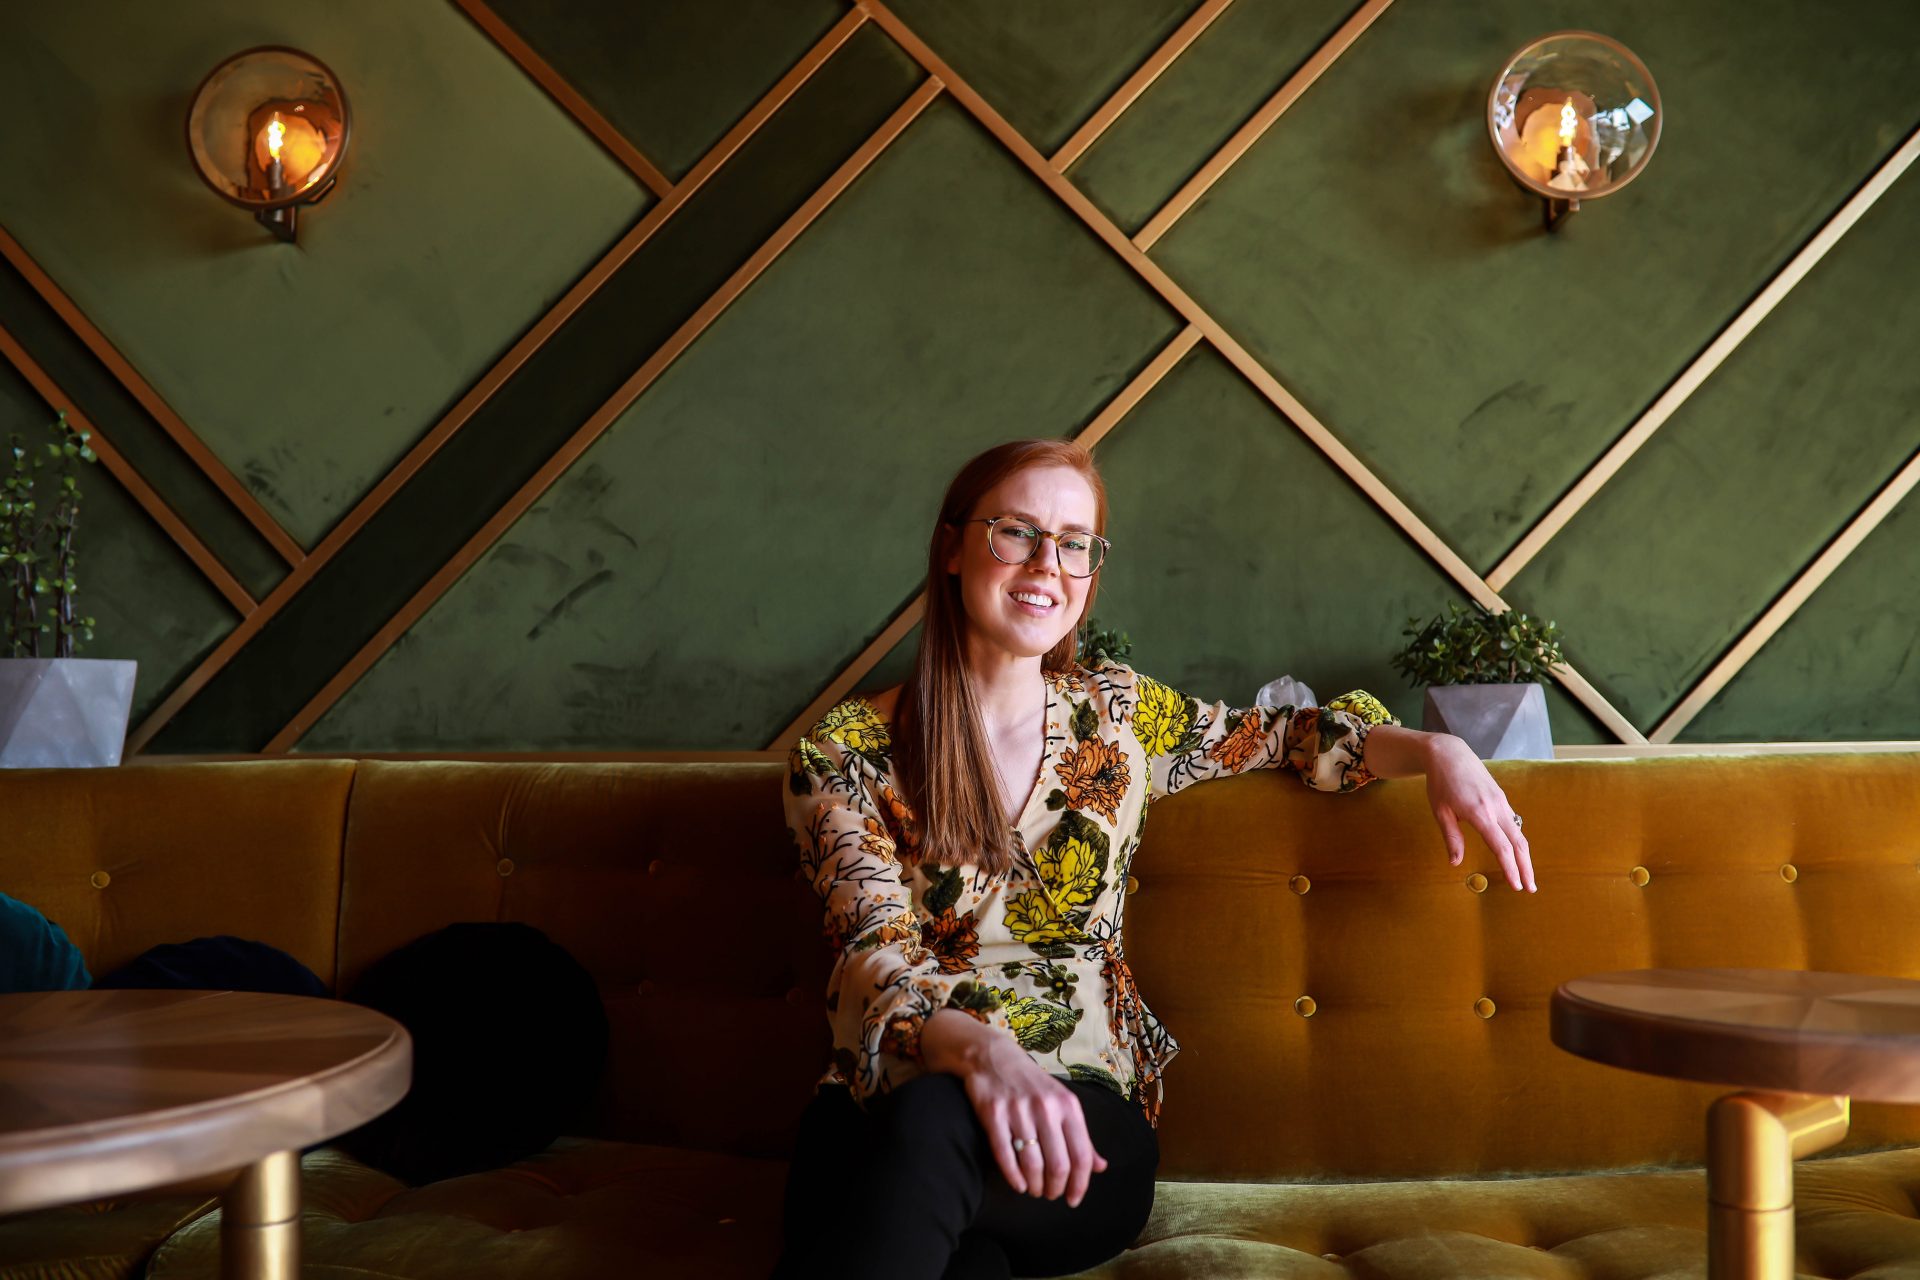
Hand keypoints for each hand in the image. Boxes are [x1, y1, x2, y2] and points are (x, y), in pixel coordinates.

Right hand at [958, 1034, 1107, 1205]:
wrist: (993, 1057)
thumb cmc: (1033, 1086)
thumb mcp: (1063, 1104)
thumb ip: (1082, 1137)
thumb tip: (1101, 1167)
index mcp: (1068, 1106)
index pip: (1081, 1155)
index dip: (1079, 1184)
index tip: (1073, 1200)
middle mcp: (1045, 1108)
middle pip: (1057, 1164)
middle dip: (1055, 1188)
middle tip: (1050, 1194)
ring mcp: (1018, 1110)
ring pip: (1031, 1163)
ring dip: (1035, 1186)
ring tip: (1034, 1190)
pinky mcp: (993, 1113)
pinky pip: (1004, 1154)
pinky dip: (1013, 1176)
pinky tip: (1018, 1184)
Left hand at [1425, 734, 1535, 891]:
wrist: (1449, 754)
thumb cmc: (1440, 783)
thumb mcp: (1440, 812)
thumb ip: (1451, 838)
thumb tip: (1455, 863)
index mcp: (1480, 813)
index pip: (1501, 847)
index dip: (1509, 868)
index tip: (1515, 886)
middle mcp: (1496, 808)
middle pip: (1518, 843)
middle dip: (1526, 867)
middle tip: (1531, 889)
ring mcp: (1502, 802)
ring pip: (1519, 834)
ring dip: (1525, 857)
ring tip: (1527, 876)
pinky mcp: (1502, 799)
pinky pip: (1514, 824)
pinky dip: (1518, 842)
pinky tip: (1518, 854)